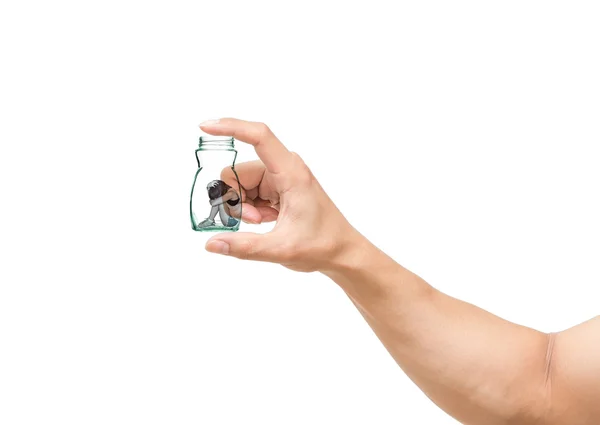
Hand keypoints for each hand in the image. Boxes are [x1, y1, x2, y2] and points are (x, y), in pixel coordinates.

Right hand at [199, 118, 361, 272]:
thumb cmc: (321, 245)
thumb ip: (244, 246)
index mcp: (291, 173)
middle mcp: (284, 168)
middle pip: (238, 171)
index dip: (231, 127)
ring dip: (243, 206)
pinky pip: (248, 191)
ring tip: (264, 223)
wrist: (341, 251)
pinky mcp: (276, 187)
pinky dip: (249, 208)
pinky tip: (266, 221)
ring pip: (240, 183)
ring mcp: (279, 177)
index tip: (205, 127)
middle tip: (255, 221)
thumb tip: (211, 243)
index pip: (259, 136)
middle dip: (236, 199)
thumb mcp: (280, 249)